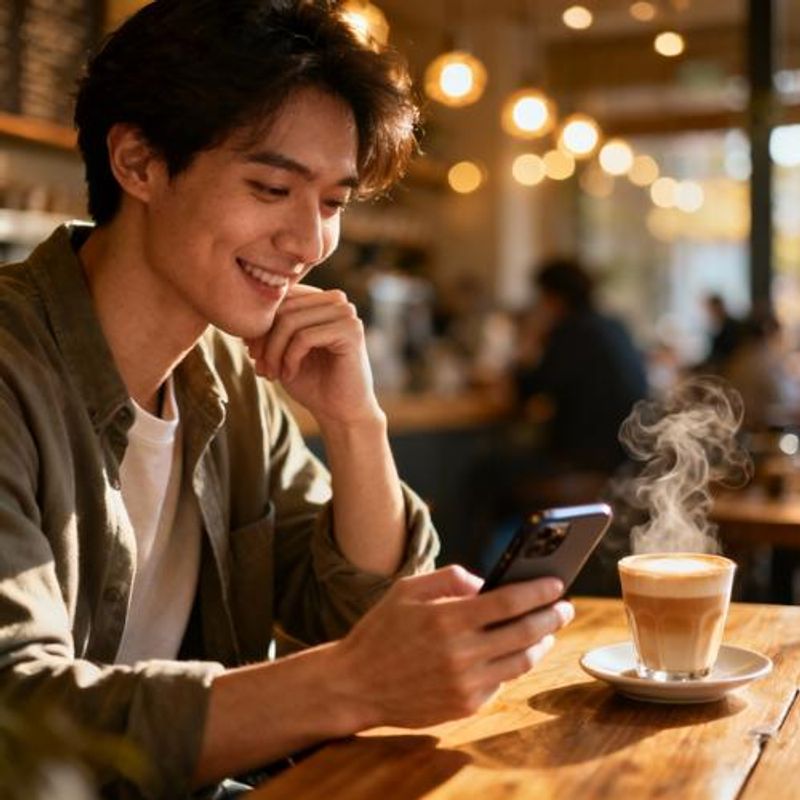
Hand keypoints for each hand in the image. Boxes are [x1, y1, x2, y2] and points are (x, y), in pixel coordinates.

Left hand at [245, 285, 380, 426]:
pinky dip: (289, 358)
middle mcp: (337, 300)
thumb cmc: (312, 381)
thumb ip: (269, 326)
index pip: (280, 296)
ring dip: (274, 352)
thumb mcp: (282, 350)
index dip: (260, 324)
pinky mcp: (351, 331)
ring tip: (272, 373)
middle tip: (259, 366)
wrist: (340, 412)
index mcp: (322, 299)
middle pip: (283, 308)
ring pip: (290, 321)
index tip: (251, 353)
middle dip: (264, 339)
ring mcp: (347, 313)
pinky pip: (304, 337)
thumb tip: (244, 311)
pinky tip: (289, 374)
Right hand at [333, 565, 573, 729]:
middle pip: (525, 633)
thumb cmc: (381, 630)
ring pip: (521, 662)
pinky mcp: (465, 705)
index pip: (509, 603)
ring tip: (547, 629)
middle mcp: (461, 654)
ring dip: (542, 643)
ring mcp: (465, 684)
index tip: (557, 584)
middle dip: (552, 617)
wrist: (356, 684)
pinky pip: (502, 683)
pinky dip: (514, 664)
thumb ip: (449, 578)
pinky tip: (515, 651)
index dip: (538, 591)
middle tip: (564, 607)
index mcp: (447, 619)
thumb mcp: (407, 589)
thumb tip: (486, 583)